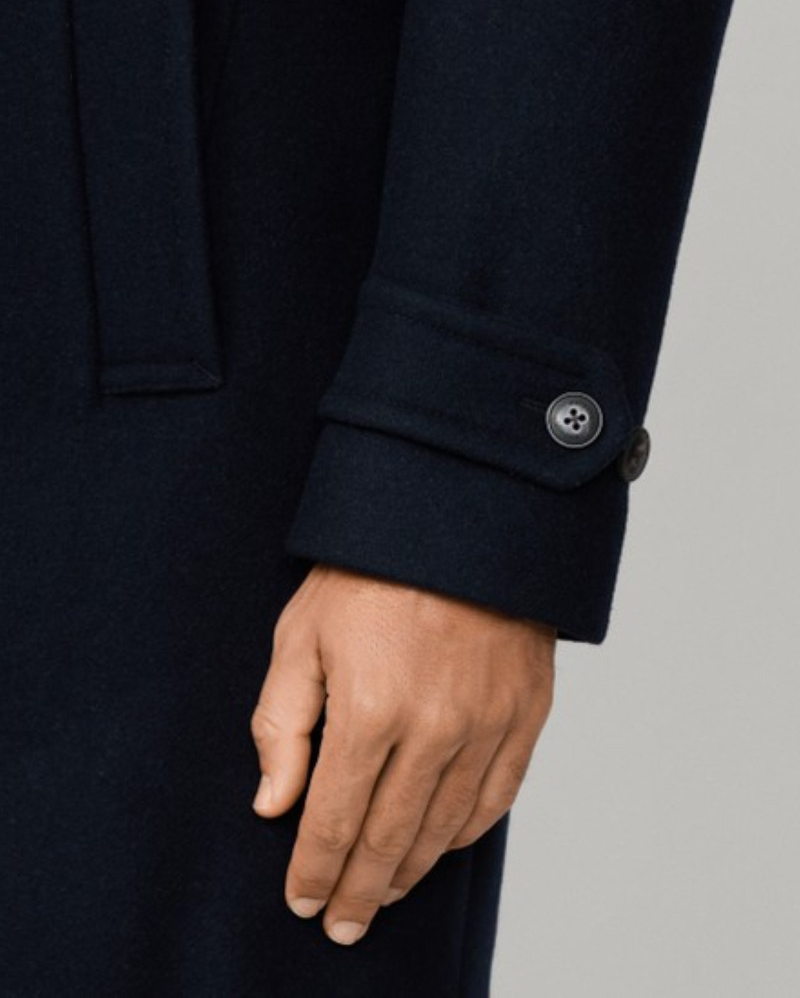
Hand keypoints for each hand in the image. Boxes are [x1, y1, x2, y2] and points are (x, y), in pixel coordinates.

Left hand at [250, 563, 555, 945]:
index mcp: (369, 710)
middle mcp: (433, 730)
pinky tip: (440, 845)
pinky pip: (496, 799)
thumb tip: (273, 803)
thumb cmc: (371, 568)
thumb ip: (282, 724)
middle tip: (343, 924)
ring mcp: (486, 725)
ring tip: (385, 894)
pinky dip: (464, 834)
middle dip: (359, 892)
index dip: (314, 872)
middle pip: (389, 840)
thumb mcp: (301, 632)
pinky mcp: (525, 713)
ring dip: (408, 872)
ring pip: (443, 830)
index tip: (303, 903)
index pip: (334, 822)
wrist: (462, 515)